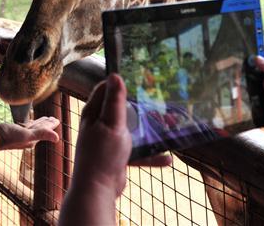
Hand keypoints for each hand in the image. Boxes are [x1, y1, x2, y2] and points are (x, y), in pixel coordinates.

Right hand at [0, 116, 59, 150]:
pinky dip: (30, 123)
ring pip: (33, 127)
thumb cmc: (7, 136)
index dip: (51, 125)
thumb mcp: (26, 135)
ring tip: (44, 119)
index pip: (44, 130)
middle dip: (47, 124)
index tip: (57, 120)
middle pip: (40, 129)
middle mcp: (28, 138)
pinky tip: (29, 121)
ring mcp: (21, 134)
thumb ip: (41, 134)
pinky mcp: (14, 130)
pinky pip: (25, 126)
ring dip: (40, 123)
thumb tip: (57, 138)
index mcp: (33, 139)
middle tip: (53, 118)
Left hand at [73, 75, 171, 199]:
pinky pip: (137, 151)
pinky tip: (167, 158)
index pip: (106, 90)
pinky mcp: (117, 156)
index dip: (121, 84)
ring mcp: (109, 140)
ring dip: (150, 131)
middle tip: (161, 103)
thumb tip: (115, 75)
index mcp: (94, 113)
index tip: (140, 80)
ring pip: (133, 130)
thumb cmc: (102, 154)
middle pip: (124, 110)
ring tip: (170, 126)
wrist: (98, 189)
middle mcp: (99, 124)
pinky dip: (150, 155)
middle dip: (143, 108)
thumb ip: (115, 101)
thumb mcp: (111, 124)